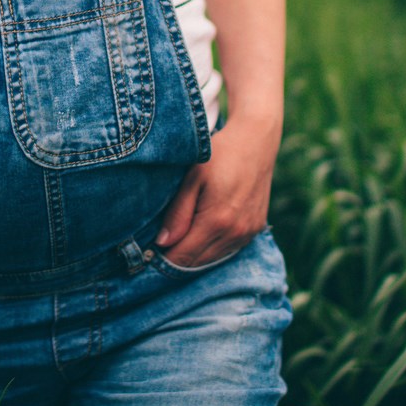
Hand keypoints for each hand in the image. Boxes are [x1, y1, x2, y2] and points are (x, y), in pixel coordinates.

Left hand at [155, 115, 278, 267]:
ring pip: (213, 259)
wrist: (255, 142)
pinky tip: (200, 233)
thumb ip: (178, 213)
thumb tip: (163, 243)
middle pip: (198, 262)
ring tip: (177, 239)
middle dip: (177, 258)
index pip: (184, 257)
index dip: (163, 258)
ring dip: (194, 255)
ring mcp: (248, 233)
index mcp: (216, 221)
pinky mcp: (256, 229)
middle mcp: (235, 233)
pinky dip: (212, 247)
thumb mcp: (192, 179)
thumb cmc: (219, 155)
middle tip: (159, 245)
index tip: (149, 252)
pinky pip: (229, 249)